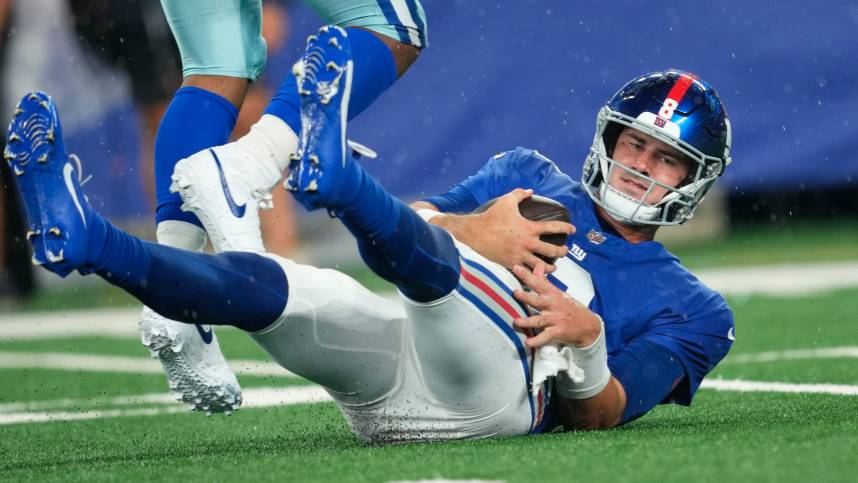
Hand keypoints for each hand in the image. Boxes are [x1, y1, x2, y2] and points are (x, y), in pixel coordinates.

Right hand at [427, 189, 574, 271]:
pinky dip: (534, 275)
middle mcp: (528, 243)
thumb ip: (520, 194)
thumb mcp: (506, 201)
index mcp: (529, 228)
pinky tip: (537, 275)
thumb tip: (530, 191)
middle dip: (562, 252)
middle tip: (565, 251)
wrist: (475, 234)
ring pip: (542, 266)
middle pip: (553, 251)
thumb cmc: (491, 218)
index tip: (572, 230)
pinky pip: (527, 273)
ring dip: (551, 267)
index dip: (566, 228)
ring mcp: (520, 256)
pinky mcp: (512, 264)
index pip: (554, 228)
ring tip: (554, 267)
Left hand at [511, 261, 601, 348]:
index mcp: (553, 294)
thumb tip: (537, 265)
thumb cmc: (570, 308)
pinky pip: (545, 337)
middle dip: (526, 296)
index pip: (539, 282)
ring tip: (516, 321)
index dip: (527, 275)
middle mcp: (553, 306)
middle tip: (515, 292)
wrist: (588, 325)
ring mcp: (555, 319)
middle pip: (537, 300)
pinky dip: (537, 340)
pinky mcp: (557, 332)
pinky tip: (528, 342)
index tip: (516, 267)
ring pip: (539, 320)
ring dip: (527, 321)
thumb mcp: (559, 293)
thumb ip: (544, 280)